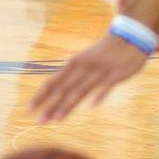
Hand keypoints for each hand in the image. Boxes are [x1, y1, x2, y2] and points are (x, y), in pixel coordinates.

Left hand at [29, 32, 150, 123]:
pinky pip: (106, 86)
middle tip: (39, 121)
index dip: (40, 96)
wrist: (129, 36)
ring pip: (81, 90)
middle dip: (50, 106)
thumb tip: (63, 61)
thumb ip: (75, 62)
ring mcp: (99, 72)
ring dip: (68, 105)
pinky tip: (92, 107)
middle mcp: (82, 68)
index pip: (52, 82)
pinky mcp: (115, 75)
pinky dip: (99, 95)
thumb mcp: (86, 54)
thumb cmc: (105, 49)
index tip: (29, 109)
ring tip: (57, 120)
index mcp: (73, 63)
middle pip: (63, 89)